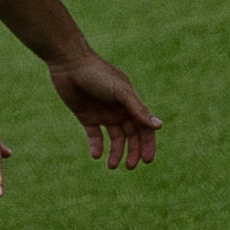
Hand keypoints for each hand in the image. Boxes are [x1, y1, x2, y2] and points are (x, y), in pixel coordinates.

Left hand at [48, 54, 161, 168]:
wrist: (69, 63)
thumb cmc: (98, 74)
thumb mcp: (120, 92)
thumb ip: (138, 109)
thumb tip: (159, 126)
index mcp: (130, 102)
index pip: (144, 127)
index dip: (147, 144)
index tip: (147, 161)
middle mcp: (119, 110)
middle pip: (131, 135)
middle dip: (132, 152)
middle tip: (129, 166)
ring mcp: (103, 114)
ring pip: (114, 138)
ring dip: (115, 152)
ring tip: (112, 165)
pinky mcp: (87, 117)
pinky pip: (95, 136)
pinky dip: (97, 146)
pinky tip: (96, 154)